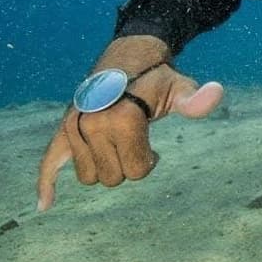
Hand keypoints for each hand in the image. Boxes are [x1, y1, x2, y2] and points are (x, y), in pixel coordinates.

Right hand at [36, 36, 223, 210]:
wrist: (128, 57)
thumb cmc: (157, 79)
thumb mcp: (180, 88)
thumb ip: (196, 100)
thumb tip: (216, 93)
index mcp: (123, 119)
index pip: (137, 170)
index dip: (150, 162)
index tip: (155, 147)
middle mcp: (94, 124)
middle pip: (112, 178)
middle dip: (128, 165)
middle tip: (136, 143)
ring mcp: (75, 127)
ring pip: (89, 177)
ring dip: (105, 167)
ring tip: (118, 145)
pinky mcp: (63, 129)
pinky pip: (48, 162)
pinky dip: (46, 184)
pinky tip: (46, 205)